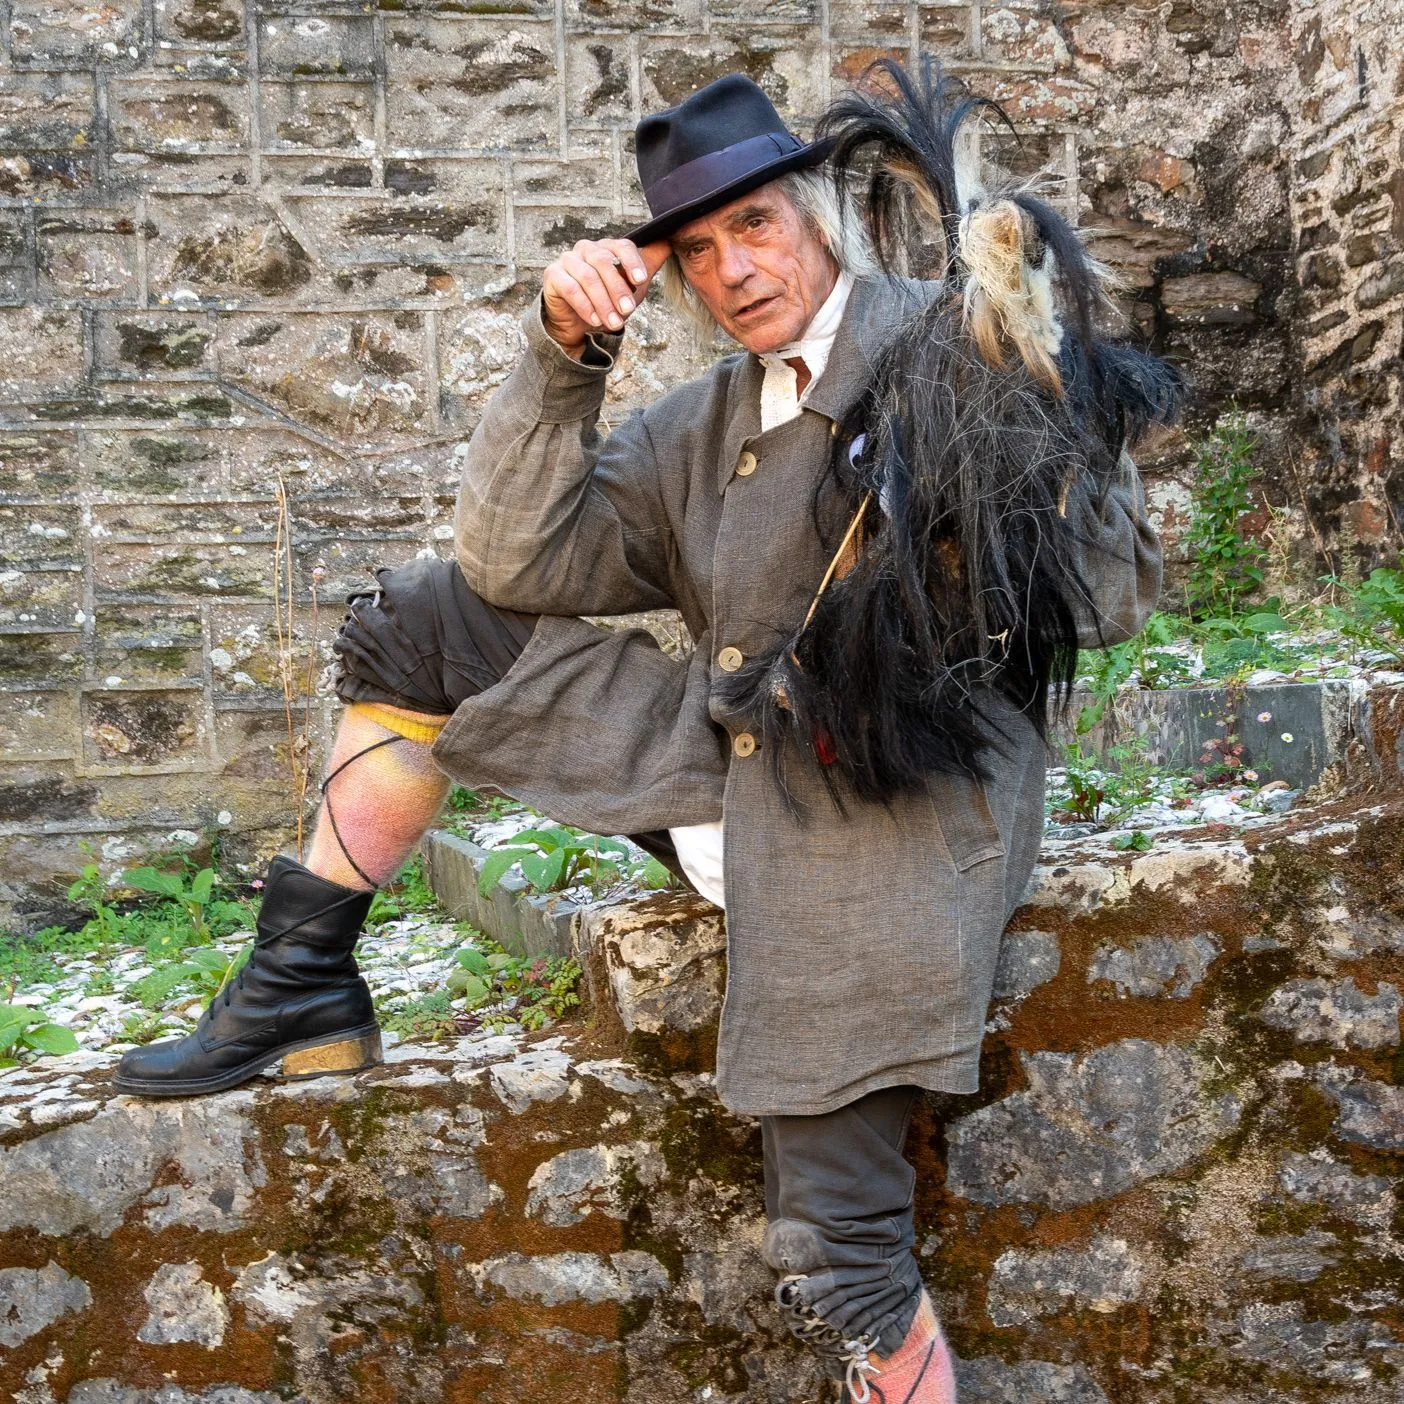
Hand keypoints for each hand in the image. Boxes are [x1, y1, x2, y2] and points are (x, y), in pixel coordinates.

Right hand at [541, 237, 670, 354]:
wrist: (579, 323)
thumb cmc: (607, 301)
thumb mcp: (632, 286)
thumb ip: (648, 266)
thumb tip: (668, 243)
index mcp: (607, 247)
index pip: (622, 246)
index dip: (632, 262)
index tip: (641, 281)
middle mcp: (587, 248)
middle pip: (604, 261)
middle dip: (617, 288)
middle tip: (628, 310)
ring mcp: (568, 259)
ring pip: (588, 277)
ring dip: (603, 303)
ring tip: (614, 323)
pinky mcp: (553, 275)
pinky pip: (570, 288)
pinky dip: (585, 306)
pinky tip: (595, 320)